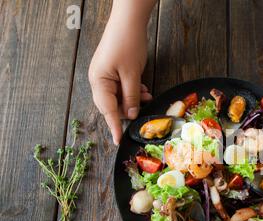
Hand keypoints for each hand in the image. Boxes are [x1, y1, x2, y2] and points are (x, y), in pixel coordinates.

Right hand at [89, 6, 151, 144]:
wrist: (129, 21)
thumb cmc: (127, 44)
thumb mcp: (132, 74)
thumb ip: (131, 97)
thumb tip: (131, 115)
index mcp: (98, 82)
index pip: (107, 110)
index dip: (114, 126)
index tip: (118, 141)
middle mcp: (99, 81)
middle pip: (112, 105)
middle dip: (128, 110)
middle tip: (142, 113)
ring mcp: (106, 76)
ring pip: (120, 98)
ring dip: (133, 100)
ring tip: (147, 96)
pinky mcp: (114, 72)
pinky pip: (123, 88)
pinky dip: (134, 92)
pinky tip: (143, 89)